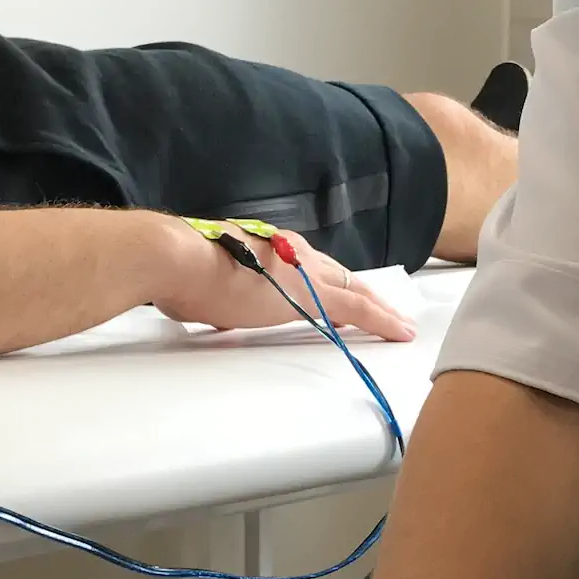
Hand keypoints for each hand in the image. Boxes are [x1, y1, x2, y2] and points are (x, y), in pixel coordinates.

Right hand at [150, 220, 415, 342]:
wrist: (177, 261)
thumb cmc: (179, 273)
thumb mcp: (202, 284)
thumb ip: (215, 294)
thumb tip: (208, 307)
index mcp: (265, 246)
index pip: (307, 266)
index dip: (326, 283)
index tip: (337, 298)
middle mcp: (290, 251)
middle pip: (337, 275)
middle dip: (362, 294)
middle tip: (384, 311)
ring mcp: (304, 272)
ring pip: (355, 290)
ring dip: (378, 308)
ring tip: (398, 324)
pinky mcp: (313, 295)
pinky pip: (359, 308)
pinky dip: (383, 320)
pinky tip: (401, 332)